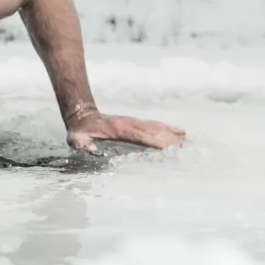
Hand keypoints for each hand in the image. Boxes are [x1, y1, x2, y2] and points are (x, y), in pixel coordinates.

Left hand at [66, 112, 185, 152]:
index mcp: (117, 129)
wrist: (83, 115)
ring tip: (187, 140)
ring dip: (171, 133)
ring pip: (156, 126)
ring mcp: (133, 122)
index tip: (167, 146)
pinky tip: (180, 132)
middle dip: (168, 139)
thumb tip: (90, 150)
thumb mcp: (76, 139)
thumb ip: (82, 145)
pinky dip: (168, 128)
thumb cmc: (81, 131)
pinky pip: (155, 124)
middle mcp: (129, 124)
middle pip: (152, 131)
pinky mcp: (136, 122)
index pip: (139, 136)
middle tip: (185, 147)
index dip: (152, 140)